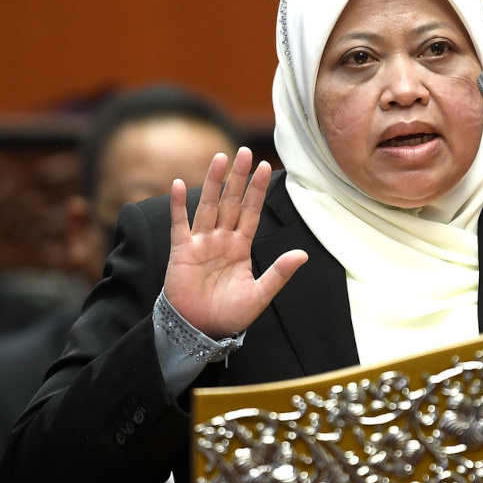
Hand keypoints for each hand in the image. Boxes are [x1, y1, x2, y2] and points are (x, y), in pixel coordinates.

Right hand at [163, 148, 307, 338]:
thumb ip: (279, 273)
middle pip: (231, 202)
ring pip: (209, 206)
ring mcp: (201, 243)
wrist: (200, 331)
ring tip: (220, 158)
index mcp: (241, 247)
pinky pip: (179, 224)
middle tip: (245, 152)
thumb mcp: (259, 295)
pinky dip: (179, 205)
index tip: (265, 167)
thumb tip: (303, 255)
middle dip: (238, 178)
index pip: (251, 212)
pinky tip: (181, 184)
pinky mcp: (181, 251)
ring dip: (214, 183)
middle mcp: (221, 240)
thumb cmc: (229, 315)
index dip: (256, 190)